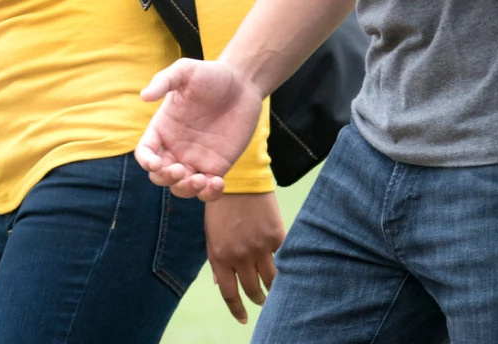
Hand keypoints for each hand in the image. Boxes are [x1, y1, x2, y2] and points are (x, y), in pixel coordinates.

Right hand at [135, 59, 264, 201]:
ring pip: (181, 188)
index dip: (146, 162)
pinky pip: (207, 190)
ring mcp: (195, 159)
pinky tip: (216, 182)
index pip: (145, 153)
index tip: (156, 162)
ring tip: (200, 180)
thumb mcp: (185, 70)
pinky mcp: (217, 167)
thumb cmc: (211, 74)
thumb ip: (164, 80)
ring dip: (185, 190)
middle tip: (181, 170)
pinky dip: (209, 194)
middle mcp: (176, 148)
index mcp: (163, 129)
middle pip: (159, 176)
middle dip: (166, 178)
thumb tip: (144, 96)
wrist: (243, 83)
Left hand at [203, 192, 282, 323]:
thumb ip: (216, 260)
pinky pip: (283, 259)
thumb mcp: (211, 233)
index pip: (229, 294)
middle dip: (257, 299)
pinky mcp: (276, 236)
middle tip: (261, 300)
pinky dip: (284, 265)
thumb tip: (221, 285)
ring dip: (272, 288)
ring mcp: (259, 247)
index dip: (237, 309)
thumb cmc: (222, 206)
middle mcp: (239, 256)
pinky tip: (286, 268)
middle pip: (251, 289)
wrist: (239, 178)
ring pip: (271, 280)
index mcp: (219, 256)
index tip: (243, 319)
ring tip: (274, 290)